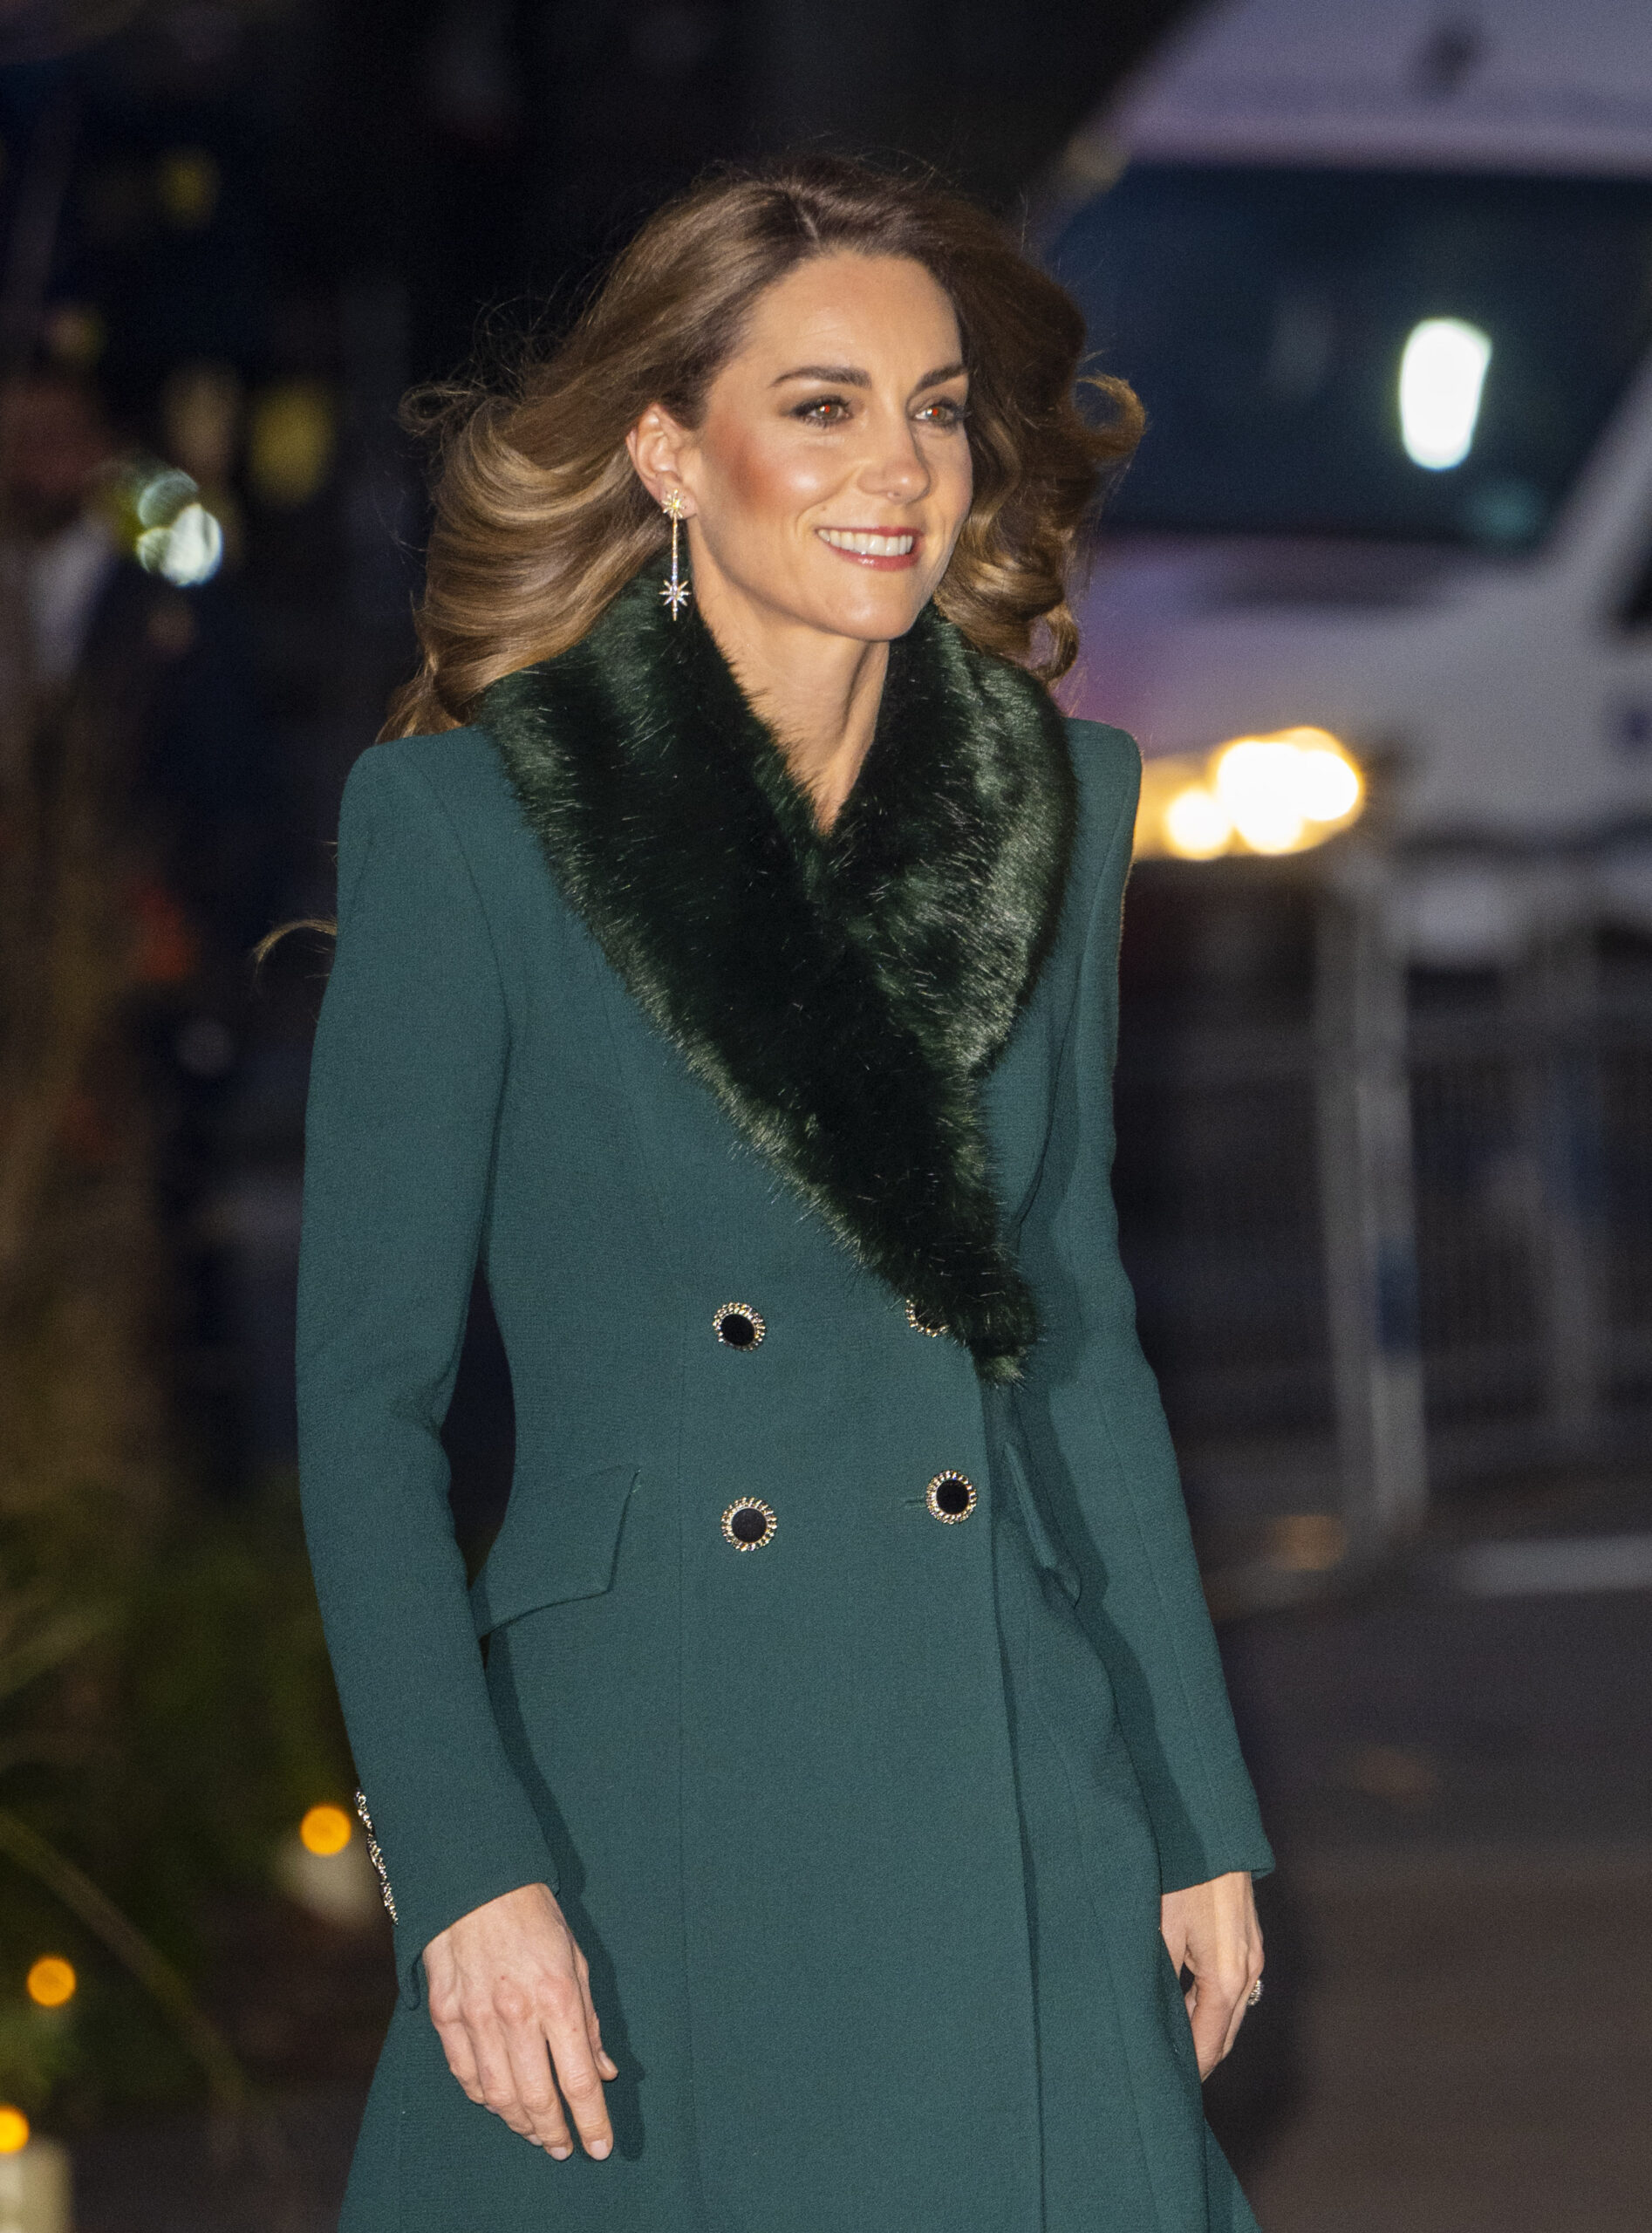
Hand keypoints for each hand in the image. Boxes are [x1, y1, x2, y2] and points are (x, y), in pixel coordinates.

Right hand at [424, 1881, 617, 2157]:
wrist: (476, 1883)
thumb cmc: (535, 1917)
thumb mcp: (577, 1961)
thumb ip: (589, 2021)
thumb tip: (604, 2070)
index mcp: (557, 1998)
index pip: (579, 2080)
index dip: (592, 2121)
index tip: (600, 2147)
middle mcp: (516, 2015)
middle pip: (537, 2099)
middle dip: (554, 2133)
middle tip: (564, 2147)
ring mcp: (476, 2018)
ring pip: (498, 2097)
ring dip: (520, 2123)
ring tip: (536, 2132)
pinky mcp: (447, 2016)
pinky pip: (466, 2075)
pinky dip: (484, 2097)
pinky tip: (498, 2101)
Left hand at [1159, 1870, 1262, 2079]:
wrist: (1213, 1830)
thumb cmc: (1182, 1875)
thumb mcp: (1158, 1928)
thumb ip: (1157, 1980)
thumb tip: (1145, 2018)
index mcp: (1224, 1978)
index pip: (1208, 2044)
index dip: (1189, 2070)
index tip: (1166, 2088)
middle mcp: (1247, 1973)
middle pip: (1224, 2035)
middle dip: (1198, 2057)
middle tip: (1166, 2076)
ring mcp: (1253, 1956)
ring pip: (1229, 2012)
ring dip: (1204, 2030)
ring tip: (1171, 2046)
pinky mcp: (1249, 1940)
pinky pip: (1232, 1988)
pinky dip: (1211, 2005)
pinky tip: (1184, 2006)